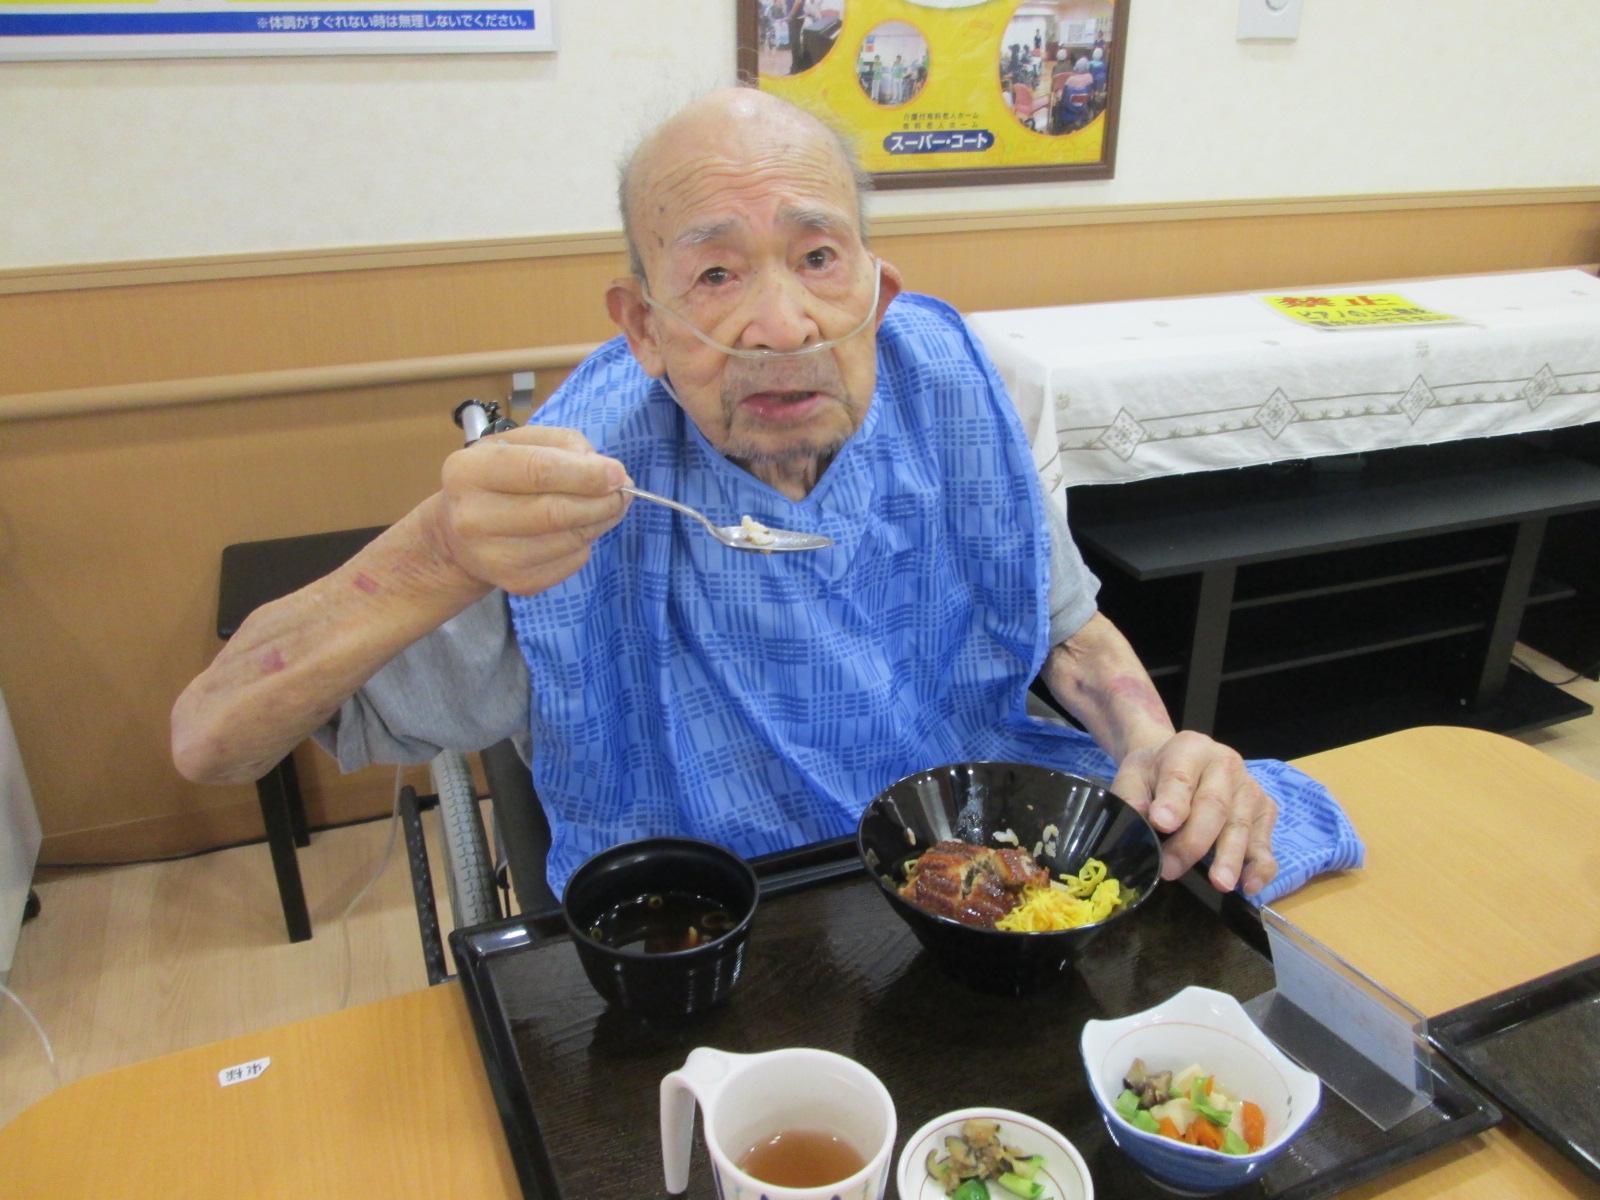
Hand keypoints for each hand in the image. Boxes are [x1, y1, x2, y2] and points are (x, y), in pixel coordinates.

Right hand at [426, 425, 632, 596]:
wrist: (458, 536)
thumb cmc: (495, 479)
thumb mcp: (518, 444)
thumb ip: (562, 444)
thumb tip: (606, 471)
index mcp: (469, 472)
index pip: (538, 471)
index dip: (586, 474)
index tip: (618, 474)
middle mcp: (473, 518)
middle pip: (557, 511)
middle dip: (602, 501)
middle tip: (622, 492)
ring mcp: (494, 557)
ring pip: (570, 539)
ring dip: (600, 521)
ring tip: (605, 506)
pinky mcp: (517, 584)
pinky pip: (571, 561)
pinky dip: (585, 543)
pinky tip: (576, 530)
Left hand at [1108, 731, 1277, 896]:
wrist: (1181, 761)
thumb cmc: (1155, 773)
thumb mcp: (1134, 775)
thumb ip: (1132, 798)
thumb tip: (1138, 829)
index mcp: (1189, 749)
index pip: (1180, 777)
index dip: (1173, 802)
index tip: (1161, 824)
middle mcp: (1226, 764)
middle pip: (1214, 806)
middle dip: (1192, 842)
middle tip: (1171, 869)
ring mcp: (1249, 788)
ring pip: (1240, 826)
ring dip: (1230, 858)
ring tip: (1220, 884)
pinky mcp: (1264, 811)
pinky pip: (1265, 841)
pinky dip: (1260, 866)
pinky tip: (1250, 885)